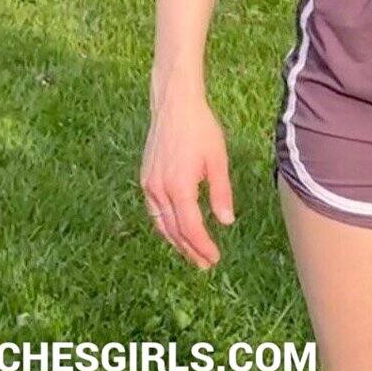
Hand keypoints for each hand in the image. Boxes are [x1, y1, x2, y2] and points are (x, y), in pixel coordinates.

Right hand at [140, 90, 233, 269]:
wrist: (174, 106)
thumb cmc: (201, 130)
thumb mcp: (217, 160)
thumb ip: (221, 192)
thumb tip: (226, 222)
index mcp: (179, 187)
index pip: (190, 228)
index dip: (202, 246)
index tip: (214, 259)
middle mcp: (159, 190)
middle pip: (174, 231)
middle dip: (190, 250)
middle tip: (205, 264)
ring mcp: (149, 185)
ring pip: (161, 224)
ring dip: (176, 241)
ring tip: (192, 253)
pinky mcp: (145, 179)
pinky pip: (154, 211)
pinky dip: (165, 225)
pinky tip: (176, 229)